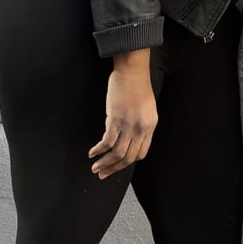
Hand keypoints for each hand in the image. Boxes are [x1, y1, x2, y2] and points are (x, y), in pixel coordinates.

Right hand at [89, 51, 157, 177]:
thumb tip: (128, 136)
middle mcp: (141, 129)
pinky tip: (92, 152)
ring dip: (104, 163)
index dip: (127, 162)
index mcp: (150, 126)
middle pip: (128, 158)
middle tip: (102, 174)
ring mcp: (128, 125)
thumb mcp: (146, 107)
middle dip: (114, 169)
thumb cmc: (137, 84)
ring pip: (117, 154)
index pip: (141, 154)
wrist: (132, 69)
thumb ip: (140, 123)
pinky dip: (98, 150)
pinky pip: (107, 142)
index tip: (117, 166)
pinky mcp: (116, 119)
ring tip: (95, 167)